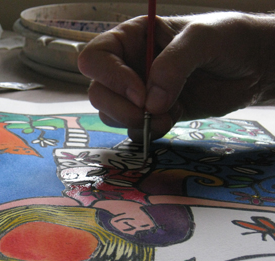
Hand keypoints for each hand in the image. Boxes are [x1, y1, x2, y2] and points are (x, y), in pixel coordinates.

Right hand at [78, 12, 274, 140]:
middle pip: (98, 92)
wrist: (255, 66)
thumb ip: (174, 65)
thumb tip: (150, 103)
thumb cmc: (230, 39)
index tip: (141, 93)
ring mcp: (139, 92)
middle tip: (147, 113)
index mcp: (132, 38)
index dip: (111, 78)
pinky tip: (168, 122)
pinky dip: (145, 132)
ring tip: (166, 117)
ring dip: (134, 122)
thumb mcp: (202, 38)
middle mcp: (129, 65)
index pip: (95, 58)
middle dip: (120, 108)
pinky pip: (132, 129)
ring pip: (110, 114)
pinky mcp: (153, 113)